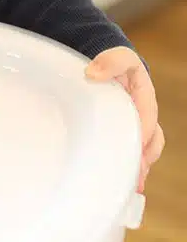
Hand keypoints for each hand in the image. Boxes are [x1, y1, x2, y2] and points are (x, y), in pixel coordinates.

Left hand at [86, 47, 164, 192]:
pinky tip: (122, 181)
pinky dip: (128, 164)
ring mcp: (132, 123)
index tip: (137, 152)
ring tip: (132, 185)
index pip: (146, 120)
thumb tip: (93, 74)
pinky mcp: (121, 130)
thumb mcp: (115, 56)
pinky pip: (128, 149)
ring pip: (142, 149)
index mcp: (144, 97)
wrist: (103, 61)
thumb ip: (110, 61)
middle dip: (144, 159)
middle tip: (135, 177)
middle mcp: (141, 113)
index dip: (143, 137)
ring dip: (139, 166)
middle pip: (150, 141)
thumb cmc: (110, 61)